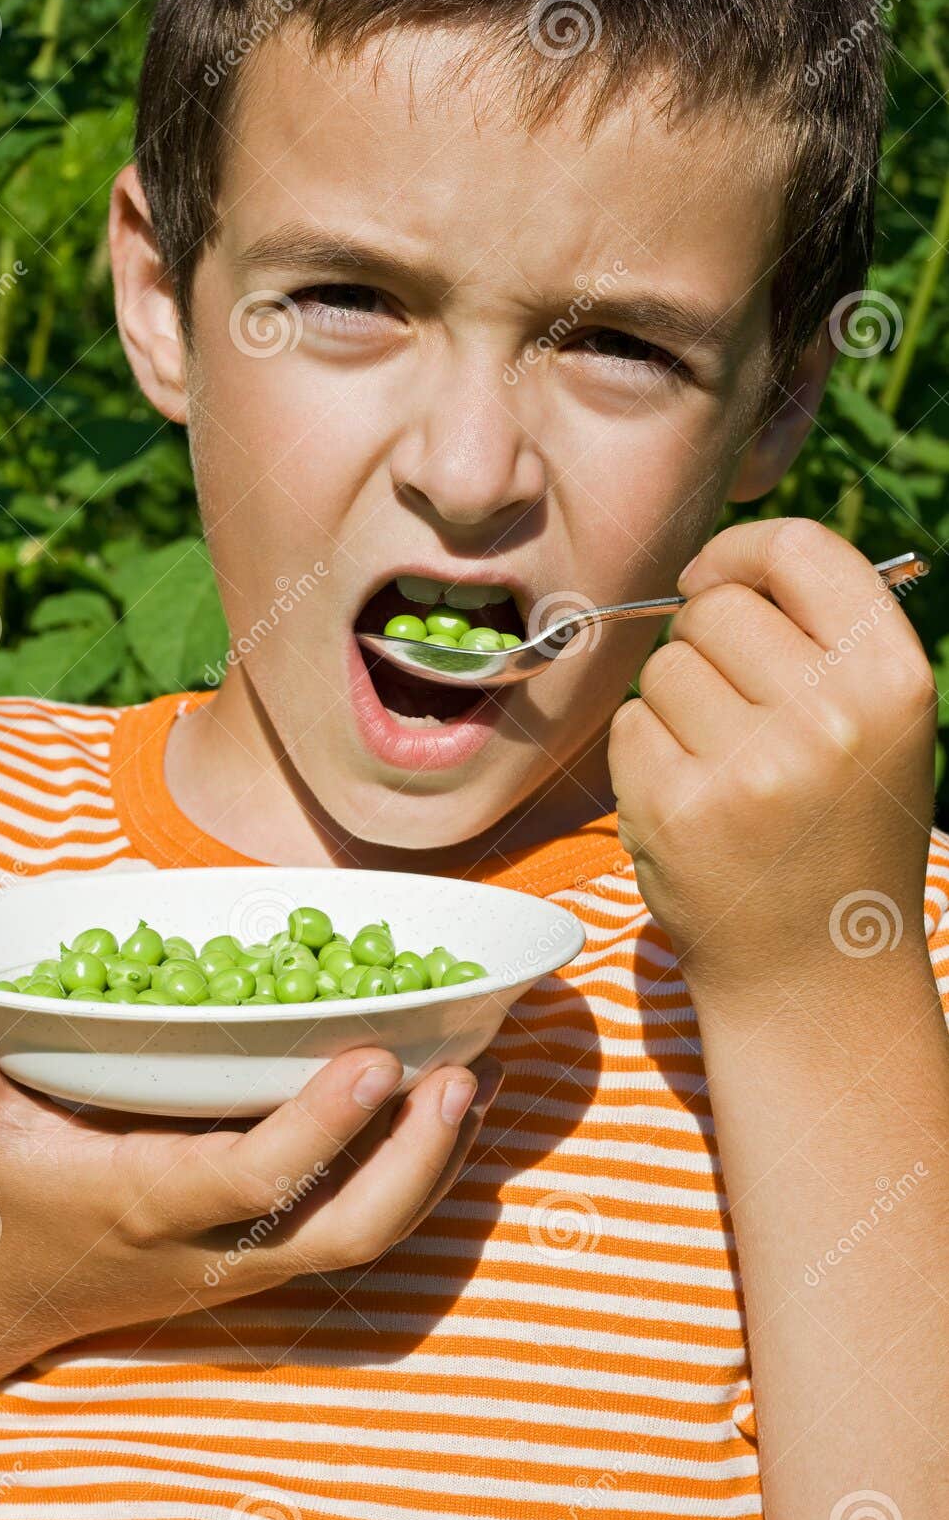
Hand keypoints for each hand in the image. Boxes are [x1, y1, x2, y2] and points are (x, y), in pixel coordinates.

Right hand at [0, 977, 500, 1344]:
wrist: (10, 1290)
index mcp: (150, 1203)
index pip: (253, 1177)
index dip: (322, 1124)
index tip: (378, 1057)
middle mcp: (219, 1243)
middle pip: (346, 1231)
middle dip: (414, 1164)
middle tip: (458, 1076)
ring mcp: (255, 1258)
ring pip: (371, 1235)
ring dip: (434, 1167)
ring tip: (477, 1079)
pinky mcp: (274, 1250)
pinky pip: (364, 1223)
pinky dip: (419, 1174)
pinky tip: (452, 1111)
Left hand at [607, 518, 936, 1003]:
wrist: (817, 972)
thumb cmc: (839, 831)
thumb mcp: (878, 723)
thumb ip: (821, 635)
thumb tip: (726, 562)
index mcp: (892, 678)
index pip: (799, 547)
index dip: (740, 553)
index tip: (717, 580)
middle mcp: (829, 716)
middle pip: (713, 608)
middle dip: (703, 643)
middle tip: (731, 710)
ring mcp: (749, 765)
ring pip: (663, 668)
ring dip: (675, 707)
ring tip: (722, 769)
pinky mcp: (678, 809)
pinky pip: (628, 727)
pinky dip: (644, 757)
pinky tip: (690, 803)